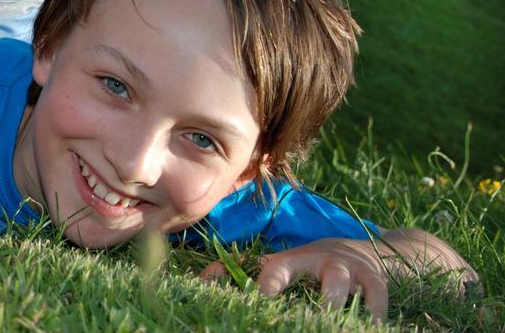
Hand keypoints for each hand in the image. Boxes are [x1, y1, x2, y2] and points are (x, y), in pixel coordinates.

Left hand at [202, 231, 478, 322]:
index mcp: (294, 259)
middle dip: (304, 288)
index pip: (276, 266)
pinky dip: (374, 312)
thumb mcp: (284, 262)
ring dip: (335, 302)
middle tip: (296, 307)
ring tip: (327, 318)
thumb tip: (199, 281)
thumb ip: (244, 271)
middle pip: (311, 271)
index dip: (268, 279)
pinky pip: (377, 298)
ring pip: (342, 284)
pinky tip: (370, 325)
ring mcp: (351, 271)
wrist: (372, 250)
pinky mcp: (376, 283)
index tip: (260, 294)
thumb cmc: (314, 262)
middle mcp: (322, 261)